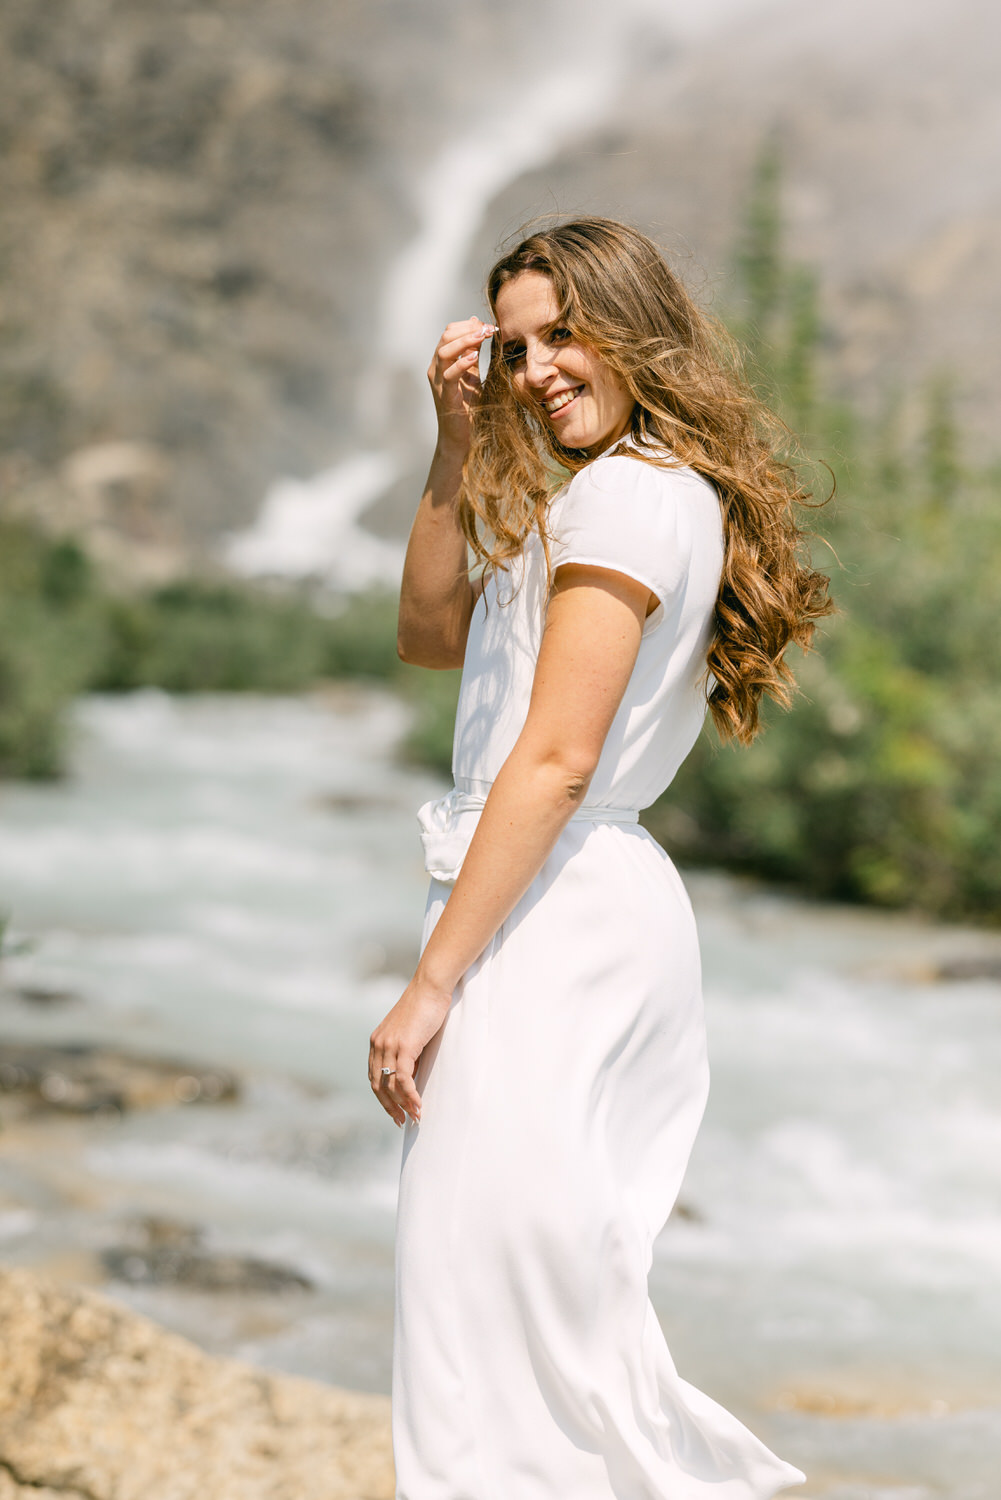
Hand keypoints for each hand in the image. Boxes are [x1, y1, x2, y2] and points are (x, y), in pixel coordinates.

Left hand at [368, 973, 452, 1126]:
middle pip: (378, 1085)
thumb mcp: (410, 1033)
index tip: (394, 1112)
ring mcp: (389, 1045)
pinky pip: (404, 1078)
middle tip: (402, 1121)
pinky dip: (410, 1095)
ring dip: (403, 1104)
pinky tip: (419, 1105)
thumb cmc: (424, 1007)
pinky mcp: (404, 1046)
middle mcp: (378, 1044)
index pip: (373, 1077)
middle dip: (390, 1106)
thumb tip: (410, 1076)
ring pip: (391, 1085)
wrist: (430, 987)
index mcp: (377, 1041)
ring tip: (416, 1116)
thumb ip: (406, 1052)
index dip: (382, 1098)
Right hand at [427, 317, 495, 456]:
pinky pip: (449, 375)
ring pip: (444, 351)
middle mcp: (436, 369)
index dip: (468, 325)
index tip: (489, 326)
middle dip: (469, 329)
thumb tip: (478, 325)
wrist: (461, 436)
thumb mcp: (473, 374)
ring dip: (465, 340)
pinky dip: (461, 363)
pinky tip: (475, 357)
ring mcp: (438, 382)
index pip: (449, 332)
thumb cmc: (468, 406)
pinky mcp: (445, 396)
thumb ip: (473, 352)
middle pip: (446, 337)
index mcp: (442, 362)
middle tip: (489, 329)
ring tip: (483, 337)